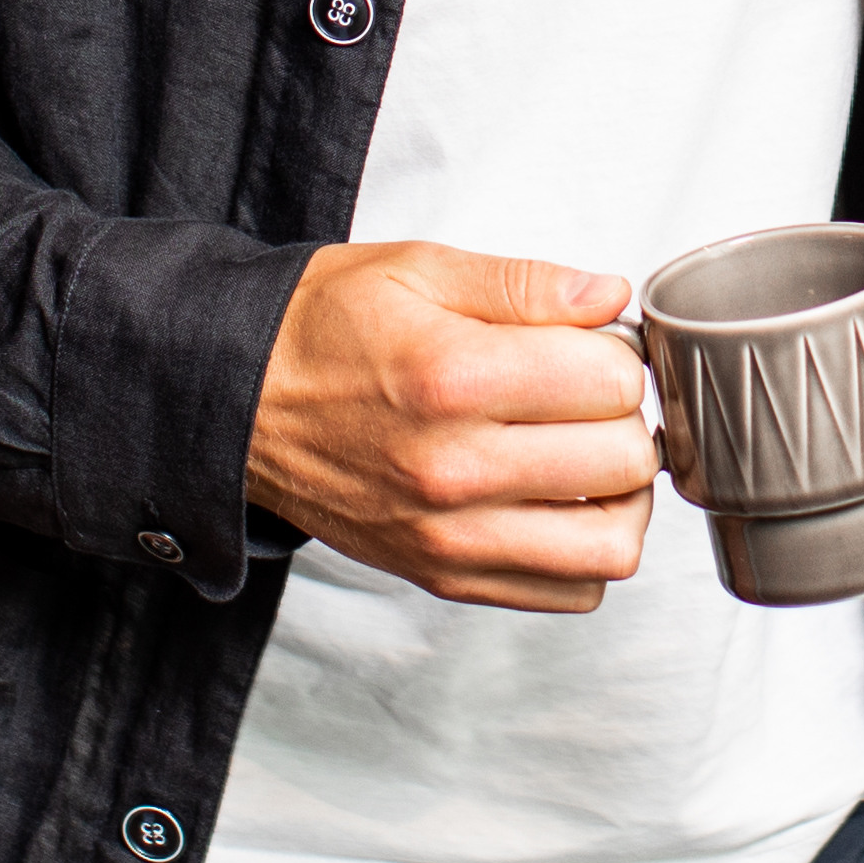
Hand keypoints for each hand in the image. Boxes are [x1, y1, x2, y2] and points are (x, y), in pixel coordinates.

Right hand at [243, 243, 660, 610]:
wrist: (239, 403)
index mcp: (453, 376)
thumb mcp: (419, 270)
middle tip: (588, 399)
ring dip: (621, 498)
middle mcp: (453, 468)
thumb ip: (524, 283)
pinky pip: (568, 592)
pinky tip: (558, 505)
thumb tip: (610, 297)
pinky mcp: (443, 575)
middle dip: (623, 420)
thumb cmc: (324, 331)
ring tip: (589, 459)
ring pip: (610, 546)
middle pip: (624, 461)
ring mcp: (450, 535)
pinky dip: (584, 553)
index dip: (618, 356)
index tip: (589, 349)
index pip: (614, 383)